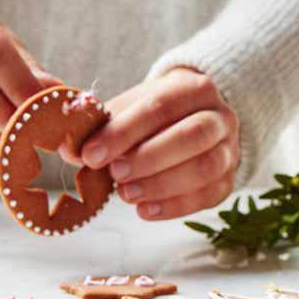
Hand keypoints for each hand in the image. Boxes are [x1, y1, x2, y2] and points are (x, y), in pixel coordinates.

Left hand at [81, 67, 238, 219]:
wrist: (194, 117)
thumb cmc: (155, 114)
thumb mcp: (129, 107)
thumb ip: (101, 124)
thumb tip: (69, 149)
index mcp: (193, 88)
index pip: (159, 107)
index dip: (123, 132)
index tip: (90, 154)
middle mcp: (220, 116)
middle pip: (192, 135)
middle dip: (149, 158)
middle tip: (114, 175)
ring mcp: (230, 149)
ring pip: (205, 168)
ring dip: (162, 185)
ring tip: (126, 195)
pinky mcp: (229, 180)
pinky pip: (208, 196)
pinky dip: (174, 207)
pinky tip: (144, 210)